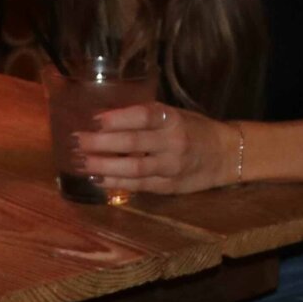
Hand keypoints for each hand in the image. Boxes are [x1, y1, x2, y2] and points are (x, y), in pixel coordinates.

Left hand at [75, 102, 241, 196]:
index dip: (118, 118)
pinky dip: (117, 183)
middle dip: (101, 143)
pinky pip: (139, 185)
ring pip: (134, 168)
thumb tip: (104, 117)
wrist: (226, 154)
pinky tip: (98, 180)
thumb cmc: (194, 128)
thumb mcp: (174, 114)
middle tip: (76, 140)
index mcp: (173, 119)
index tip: (94, 119)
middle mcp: (172, 142)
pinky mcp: (168, 186)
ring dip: (104, 166)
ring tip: (82, 163)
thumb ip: (146, 117)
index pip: (143, 116)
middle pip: (133, 143)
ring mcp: (171, 167)